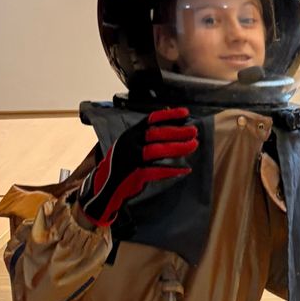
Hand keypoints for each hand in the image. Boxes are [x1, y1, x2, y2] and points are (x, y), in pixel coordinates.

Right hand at [77, 108, 197, 229]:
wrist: (105, 187)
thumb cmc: (123, 165)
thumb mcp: (131, 146)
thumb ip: (147, 138)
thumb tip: (174, 128)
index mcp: (130, 134)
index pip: (150, 120)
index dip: (169, 115)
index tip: (185, 113)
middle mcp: (129, 143)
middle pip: (156, 134)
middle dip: (177, 131)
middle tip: (194, 131)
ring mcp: (130, 159)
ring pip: (156, 150)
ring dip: (177, 147)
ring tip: (193, 145)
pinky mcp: (134, 175)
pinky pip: (156, 171)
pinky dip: (172, 170)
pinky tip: (185, 169)